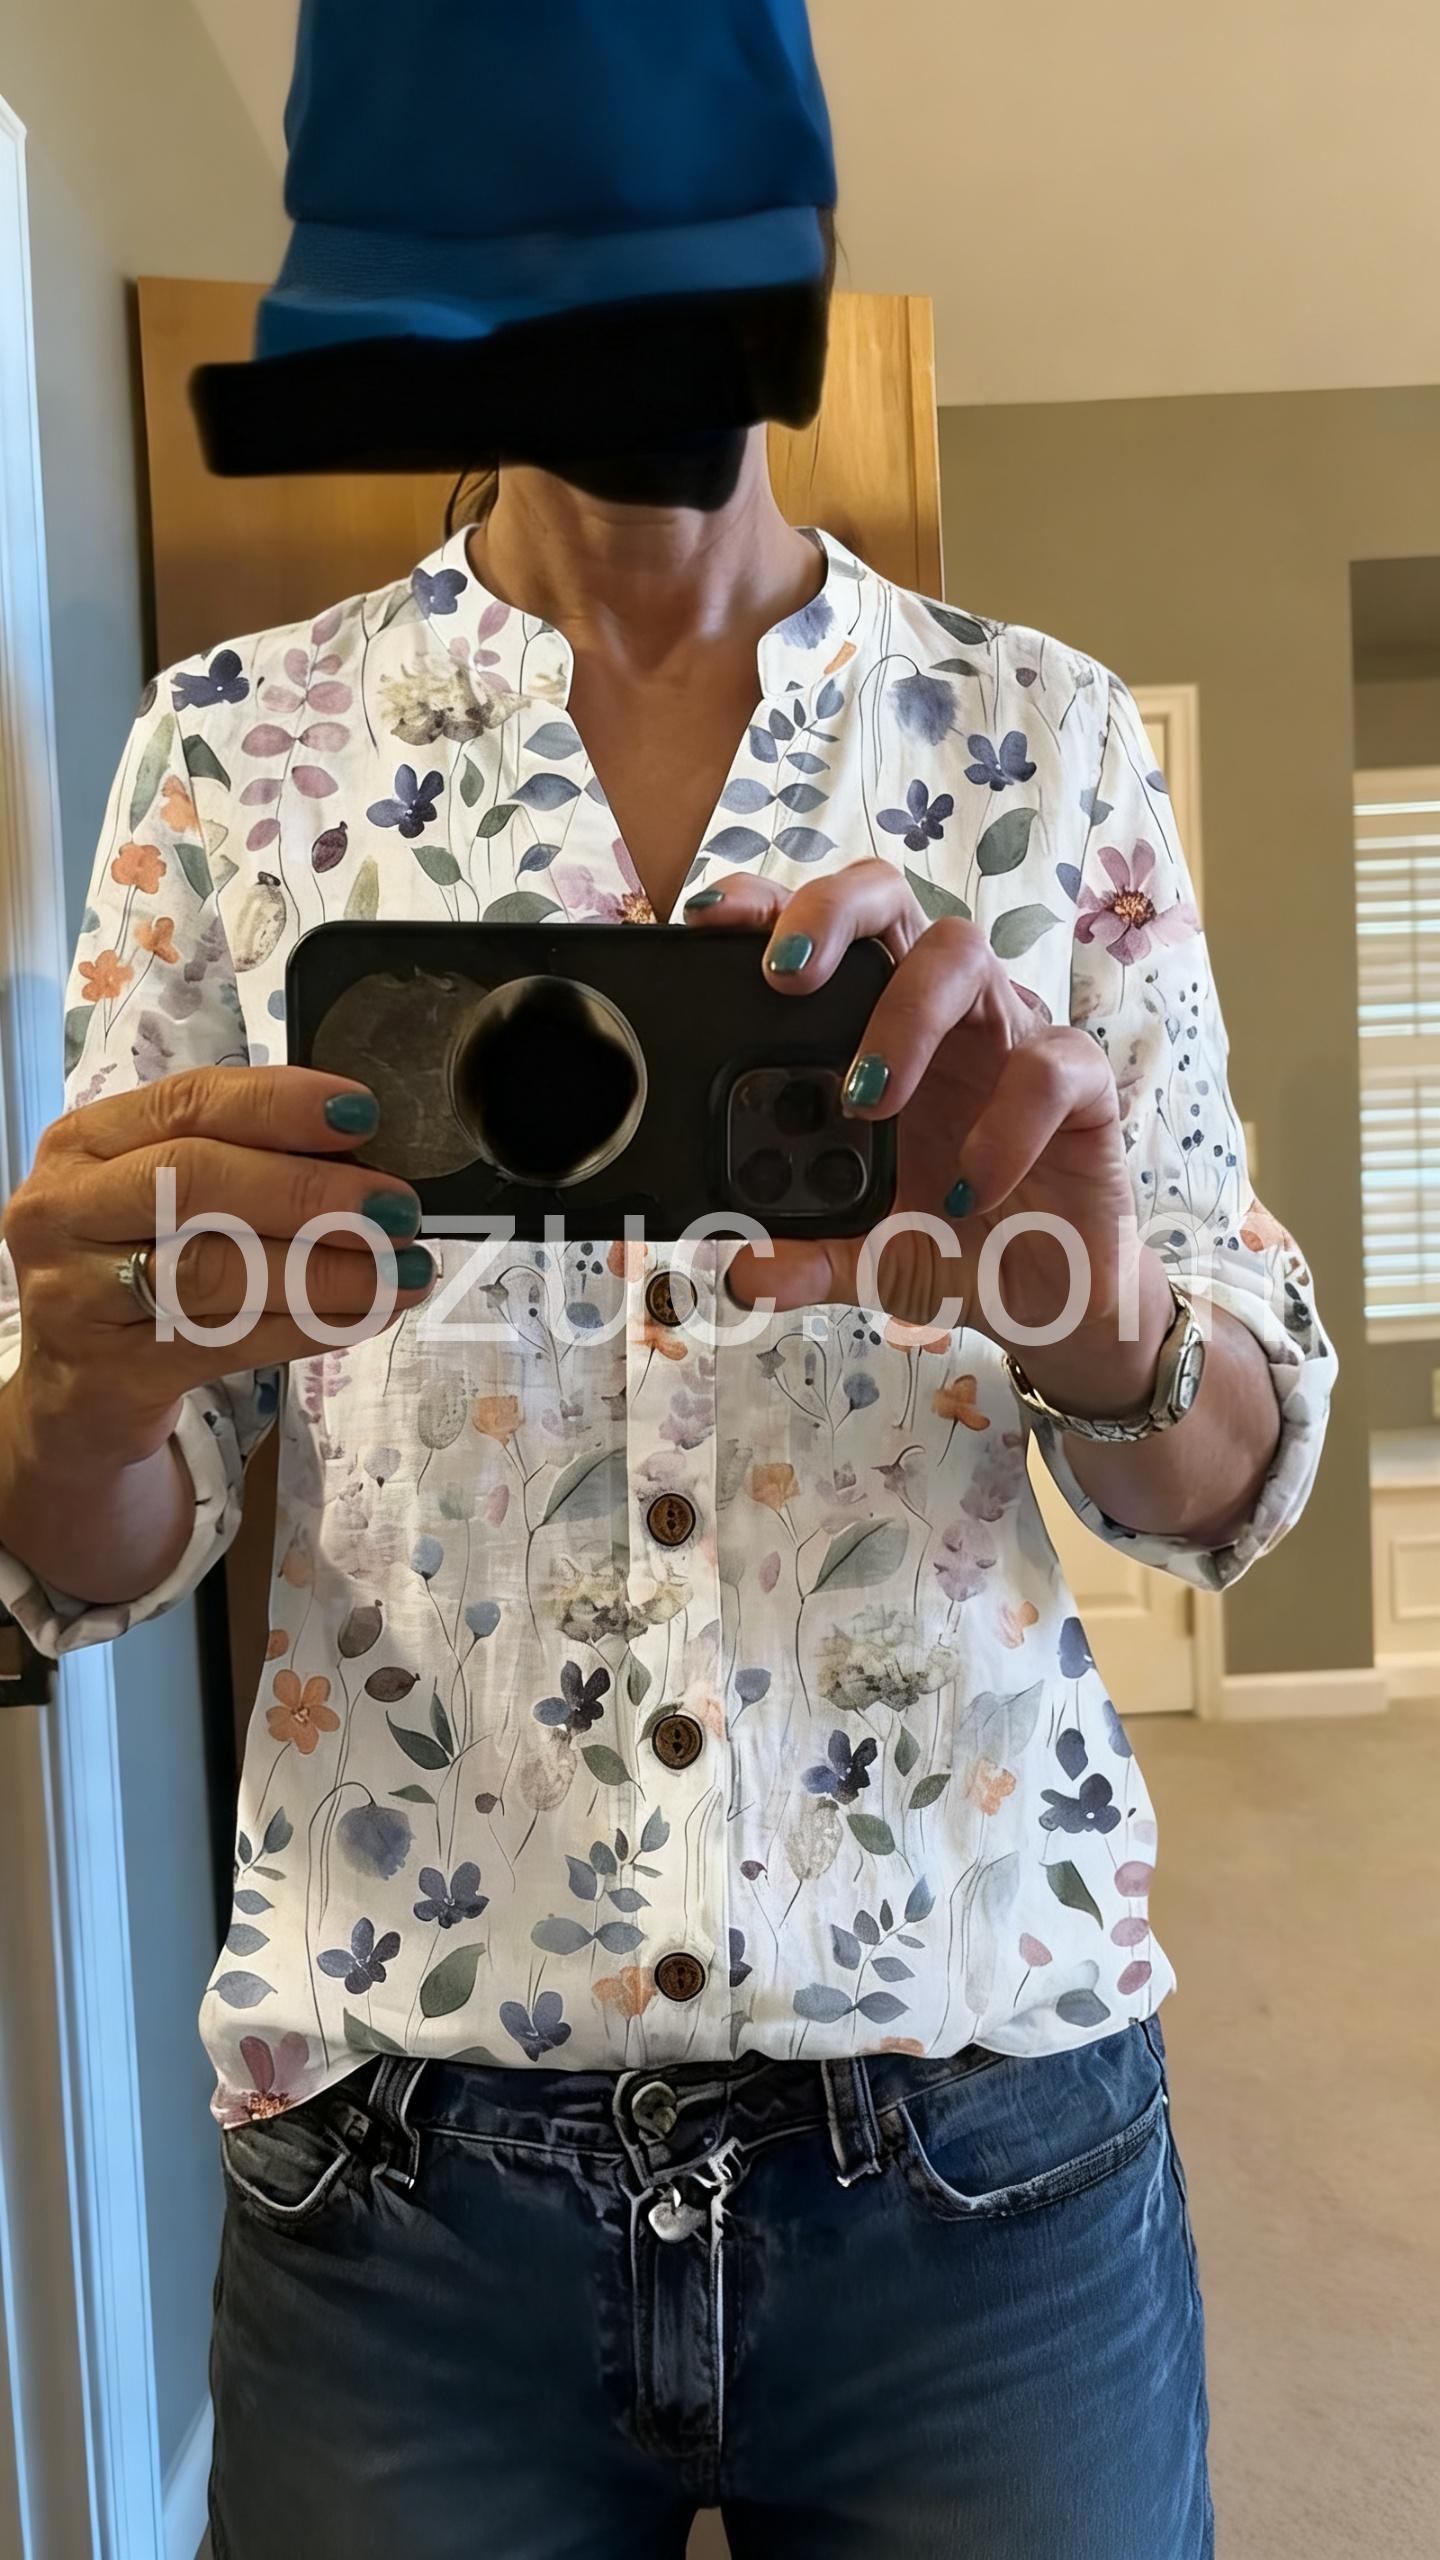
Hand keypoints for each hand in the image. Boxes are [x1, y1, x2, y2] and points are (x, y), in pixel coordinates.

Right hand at [4, 1066, 432, 1467]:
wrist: (68, 1391)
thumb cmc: (132, 1269)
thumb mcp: (154, 1201)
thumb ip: (235, 1162)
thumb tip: (358, 1154)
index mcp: (84, 1145)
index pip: (186, 1104)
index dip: (279, 1105)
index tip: (361, 1113)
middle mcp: (65, 1212)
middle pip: (195, 1181)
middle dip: (310, 1190)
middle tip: (396, 1207)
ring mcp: (77, 1296)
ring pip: (215, 1269)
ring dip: (326, 1268)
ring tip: (400, 1269)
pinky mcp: (113, 1372)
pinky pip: (228, 1341)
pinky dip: (310, 1326)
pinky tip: (366, 1315)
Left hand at [685, 863, 1172, 1413]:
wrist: (1045, 1300)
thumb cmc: (944, 1243)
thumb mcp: (857, 1257)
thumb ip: (801, 1253)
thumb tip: (744, 1271)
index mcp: (868, 1030)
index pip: (821, 935)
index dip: (770, 908)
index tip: (713, 922)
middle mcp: (937, 1014)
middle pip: (889, 900)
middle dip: (832, 915)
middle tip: (785, 978)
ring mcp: (1009, 1038)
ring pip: (963, 956)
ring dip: (905, 1015)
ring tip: (867, 1099)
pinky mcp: (1081, 1088)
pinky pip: (1051, 1068)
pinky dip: (1007, 1123)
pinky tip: (970, 1185)